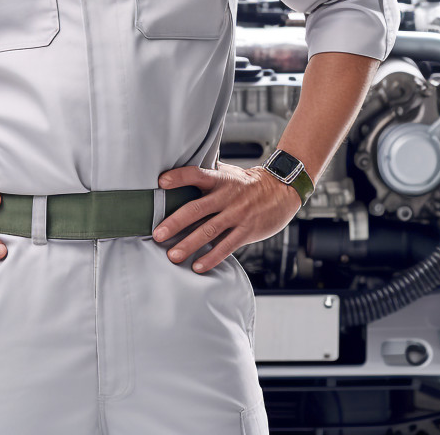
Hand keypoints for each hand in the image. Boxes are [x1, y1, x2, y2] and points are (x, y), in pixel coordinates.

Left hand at [152, 160, 302, 272]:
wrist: (282, 191)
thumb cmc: (248, 182)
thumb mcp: (229, 172)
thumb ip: (208, 174)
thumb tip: (180, 172)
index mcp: (220, 179)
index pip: (196, 174)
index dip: (179, 177)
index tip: (161, 182)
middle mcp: (227, 196)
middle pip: (197, 208)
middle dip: (175, 222)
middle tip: (157, 234)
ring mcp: (237, 214)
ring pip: (209, 231)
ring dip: (189, 244)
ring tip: (172, 255)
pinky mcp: (247, 231)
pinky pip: (226, 247)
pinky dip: (211, 257)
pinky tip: (197, 266)